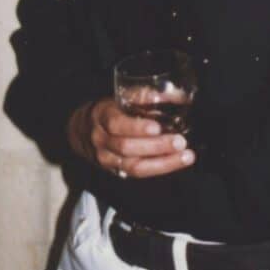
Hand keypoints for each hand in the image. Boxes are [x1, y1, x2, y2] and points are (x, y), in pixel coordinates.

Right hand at [66, 98, 194, 177]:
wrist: (83, 131)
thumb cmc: (109, 110)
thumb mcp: (121, 98)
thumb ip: (145, 96)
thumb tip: (178, 95)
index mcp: (103, 116)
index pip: (117, 124)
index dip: (137, 127)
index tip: (157, 127)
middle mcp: (102, 140)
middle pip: (127, 148)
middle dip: (156, 146)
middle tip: (180, 141)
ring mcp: (107, 159)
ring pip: (134, 166)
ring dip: (163, 162)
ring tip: (185, 156)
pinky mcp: (115, 171)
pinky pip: (137, 174)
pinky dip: (158, 168)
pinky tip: (176, 162)